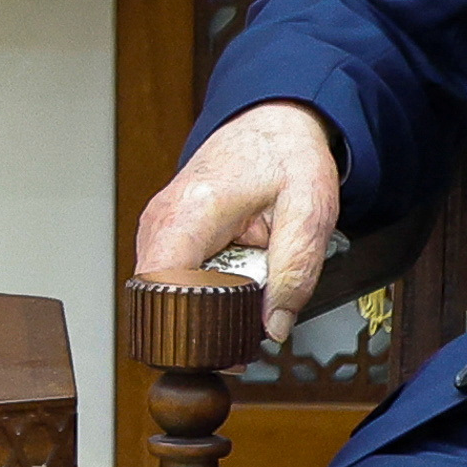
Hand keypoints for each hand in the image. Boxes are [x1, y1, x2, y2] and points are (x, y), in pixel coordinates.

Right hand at [131, 101, 344, 343]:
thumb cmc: (287, 156)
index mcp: (190, 211)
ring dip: (202, 304)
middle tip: (245, 330)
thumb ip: (295, 271)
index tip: (226, 345)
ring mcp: (155, 225)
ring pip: (163, 291)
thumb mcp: (310, 211)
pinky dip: (201, 287)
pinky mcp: (162, 232)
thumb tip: (274, 327)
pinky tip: (231, 279)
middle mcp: (160, 219)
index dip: (190, 325)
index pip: (162, 286)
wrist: (272, 121)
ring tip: (244, 296)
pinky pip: (171, 276)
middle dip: (201, 321)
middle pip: (160, 297)